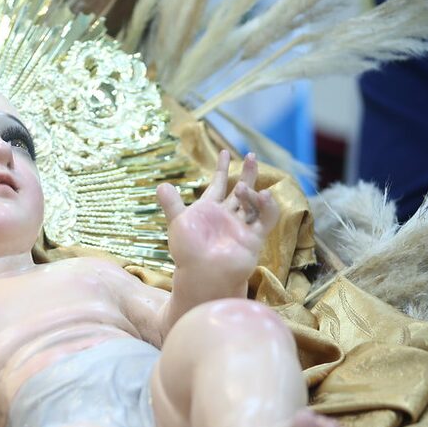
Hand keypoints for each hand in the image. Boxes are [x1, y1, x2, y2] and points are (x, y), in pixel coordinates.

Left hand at [156, 150, 278, 287]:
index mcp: (209, 210)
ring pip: (252, 202)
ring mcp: (241, 226)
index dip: (222, 169)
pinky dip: (267, 206)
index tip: (224, 152)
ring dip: (250, 191)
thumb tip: (161, 185)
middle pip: (241, 189)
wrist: (202, 274)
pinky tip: (263, 196)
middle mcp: (227, 216)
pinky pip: (266, 218)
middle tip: (251, 155)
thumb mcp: (178, 223)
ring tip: (243, 188)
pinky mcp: (254, 237)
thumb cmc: (188, 252)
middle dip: (247, 173)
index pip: (218, 184)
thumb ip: (172, 204)